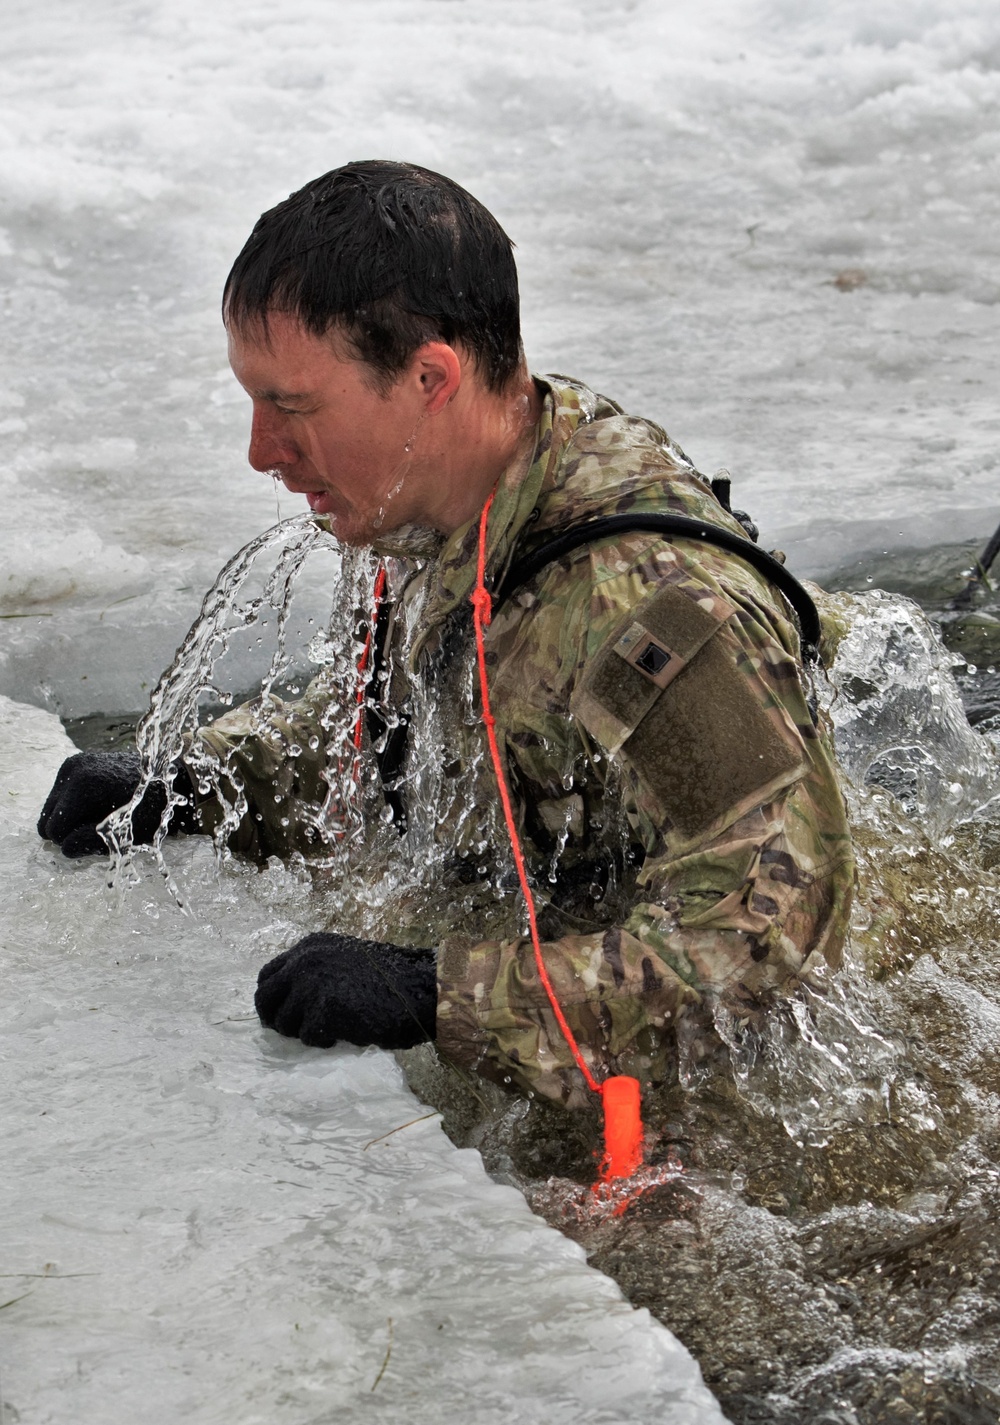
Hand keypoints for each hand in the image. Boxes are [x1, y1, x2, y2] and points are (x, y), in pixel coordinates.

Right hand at [37, 749, 182, 857]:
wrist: (168, 778)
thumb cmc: (151, 809)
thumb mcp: (123, 834)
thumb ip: (89, 844)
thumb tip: (64, 848)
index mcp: (82, 785)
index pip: (54, 829)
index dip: (73, 841)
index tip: (100, 837)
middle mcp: (73, 769)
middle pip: (48, 819)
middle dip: (69, 830)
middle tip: (101, 829)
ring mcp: (74, 764)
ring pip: (54, 808)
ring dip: (72, 819)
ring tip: (102, 816)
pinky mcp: (77, 764)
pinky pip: (62, 797)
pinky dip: (74, 806)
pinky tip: (98, 806)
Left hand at [255, 932, 436, 1049]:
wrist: (418, 988)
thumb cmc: (388, 978)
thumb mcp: (344, 961)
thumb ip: (316, 971)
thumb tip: (287, 1001)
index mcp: (310, 946)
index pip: (268, 974)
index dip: (271, 998)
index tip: (279, 1014)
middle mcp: (305, 960)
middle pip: (264, 999)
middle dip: (275, 1019)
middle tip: (292, 1032)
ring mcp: (311, 984)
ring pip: (284, 1022)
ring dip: (304, 1032)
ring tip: (331, 1029)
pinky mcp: (323, 1010)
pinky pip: (308, 1037)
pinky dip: (323, 1041)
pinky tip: (344, 1033)